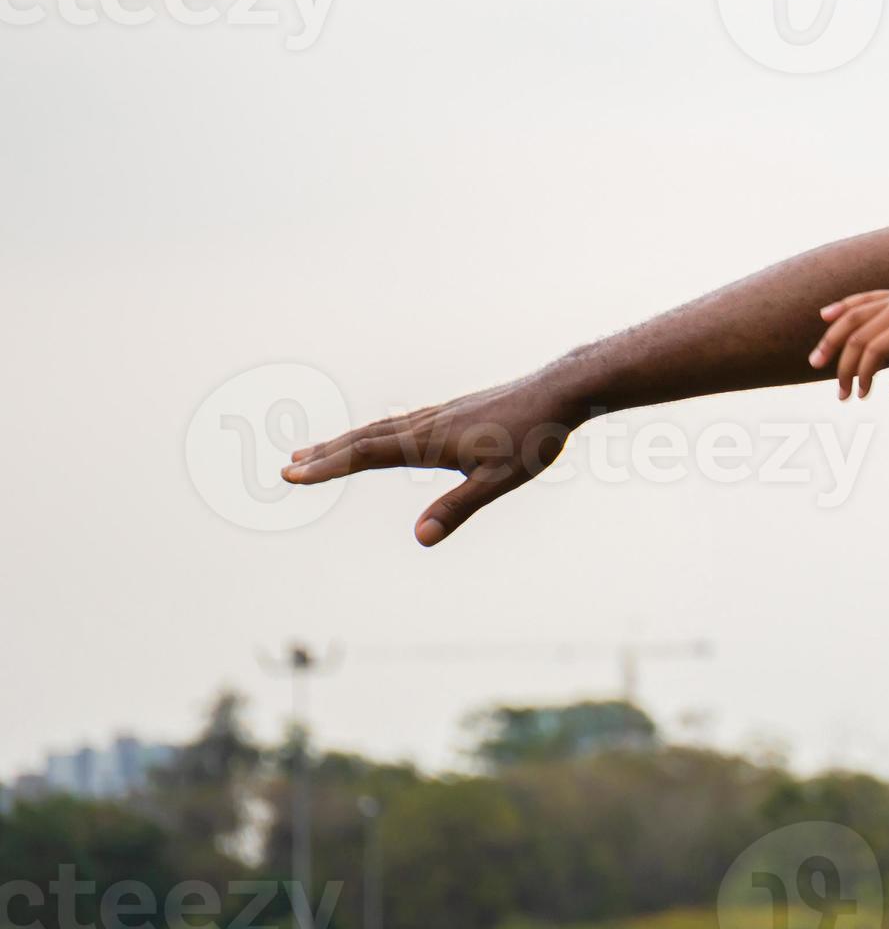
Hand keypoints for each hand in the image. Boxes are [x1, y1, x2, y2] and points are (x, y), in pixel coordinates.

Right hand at [278, 372, 585, 546]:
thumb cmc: (533, 437)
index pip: (368, 455)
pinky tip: (377, 438)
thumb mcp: (499, 480)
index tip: (293, 475)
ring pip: (381, 429)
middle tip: (288, 468)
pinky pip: (400, 423)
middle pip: (365, 439)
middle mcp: (427, 424)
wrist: (560, 390)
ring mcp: (439, 414)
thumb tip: (421, 537)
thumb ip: (459, 508)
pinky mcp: (454, 411)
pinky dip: (375, 433)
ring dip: (345, 442)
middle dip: (326, 455)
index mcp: (430, 441)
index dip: (329, 466)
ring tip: (317, 452)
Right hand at [811, 270, 888, 398]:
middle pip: (857, 336)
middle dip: (843, 366)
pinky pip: (863, 299)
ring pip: (853, 316)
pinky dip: (843, 307)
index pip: (874, 351)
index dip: (862, 375)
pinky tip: (825, 316)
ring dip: (832, 338)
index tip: (861, 395)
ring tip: (816, 359)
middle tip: (840, 395)